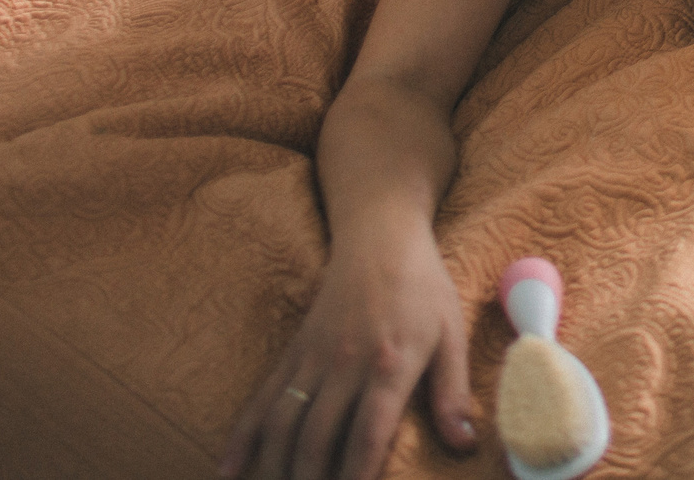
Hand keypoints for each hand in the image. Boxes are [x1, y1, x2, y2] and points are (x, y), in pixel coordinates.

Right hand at [218, 223, 476, 479]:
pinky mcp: (293, 352)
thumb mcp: (451, 333)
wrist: (378, 236)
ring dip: (277, 466)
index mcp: (389, 363)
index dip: (357, 474)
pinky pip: (262, 399)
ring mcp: (312, 358)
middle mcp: (344, 364)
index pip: (368, 432)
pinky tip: (229, 470)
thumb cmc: (422, 287)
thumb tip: (465, 443)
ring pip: (283, 423)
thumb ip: (453, 391)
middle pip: (317, 437)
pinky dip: (243, 437)